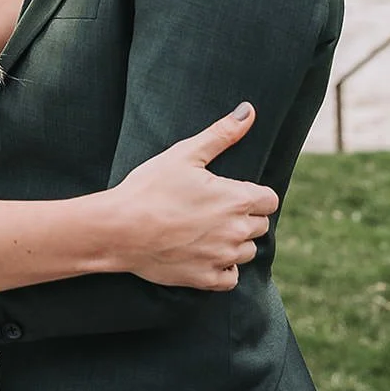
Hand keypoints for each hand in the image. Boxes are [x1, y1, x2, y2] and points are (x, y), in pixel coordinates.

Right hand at [112, 102, 279, 290]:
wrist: (119, 228)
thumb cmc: (150, 187)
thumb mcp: (185, 153)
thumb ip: (222, 133)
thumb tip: (249, 111)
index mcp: (236, 199)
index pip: (270, 200)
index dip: (254, 194)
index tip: (232, 193)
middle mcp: (236, 231)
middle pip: (260, 226)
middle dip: (243, 217)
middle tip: (213, 209)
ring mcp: (222, 257)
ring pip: (246, 252)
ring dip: (234, 242)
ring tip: (206, 230)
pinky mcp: (206, 279)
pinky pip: (230, 278)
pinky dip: (223, 268)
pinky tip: (205, 254)